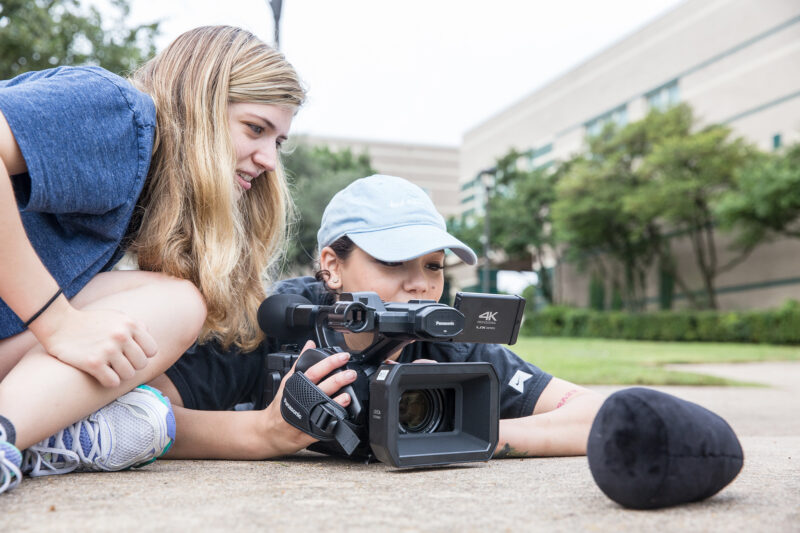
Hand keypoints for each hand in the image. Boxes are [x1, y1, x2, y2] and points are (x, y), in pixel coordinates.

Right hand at [35, 305, 157, 387]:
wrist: (58, 324)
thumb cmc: (90, 322)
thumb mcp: (116, 316)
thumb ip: (135, 325)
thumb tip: (150, 336)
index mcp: (130, 324)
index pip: (152, 351)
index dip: (142, 355)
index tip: (131, 356)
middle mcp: (121, 336)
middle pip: (141, 364)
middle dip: (131, 366)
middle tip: (119, 364)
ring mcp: (108, 349)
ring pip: (129, 375)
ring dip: (120, 375)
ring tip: (110, 369)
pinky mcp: (93, 362)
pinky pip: (113, 382)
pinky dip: (108, 381)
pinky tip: (101, 375)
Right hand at [262, 340, 356, 455]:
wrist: (269, 432)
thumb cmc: (281, 405)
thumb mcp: (288, 381)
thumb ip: (300, 362)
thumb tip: (310, 343)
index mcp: (297, 386)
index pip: (314, 371)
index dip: (329, 363)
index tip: (343, 357)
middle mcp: (302, 400)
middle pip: (321, 388)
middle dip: (338, 380)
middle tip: (351, 374)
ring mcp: (306, 417)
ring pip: (324, 408)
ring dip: (337, 401)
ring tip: (348, 395)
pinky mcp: (310, 431)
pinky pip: (324, 426)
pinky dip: (334, 420)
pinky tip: (342, 415)